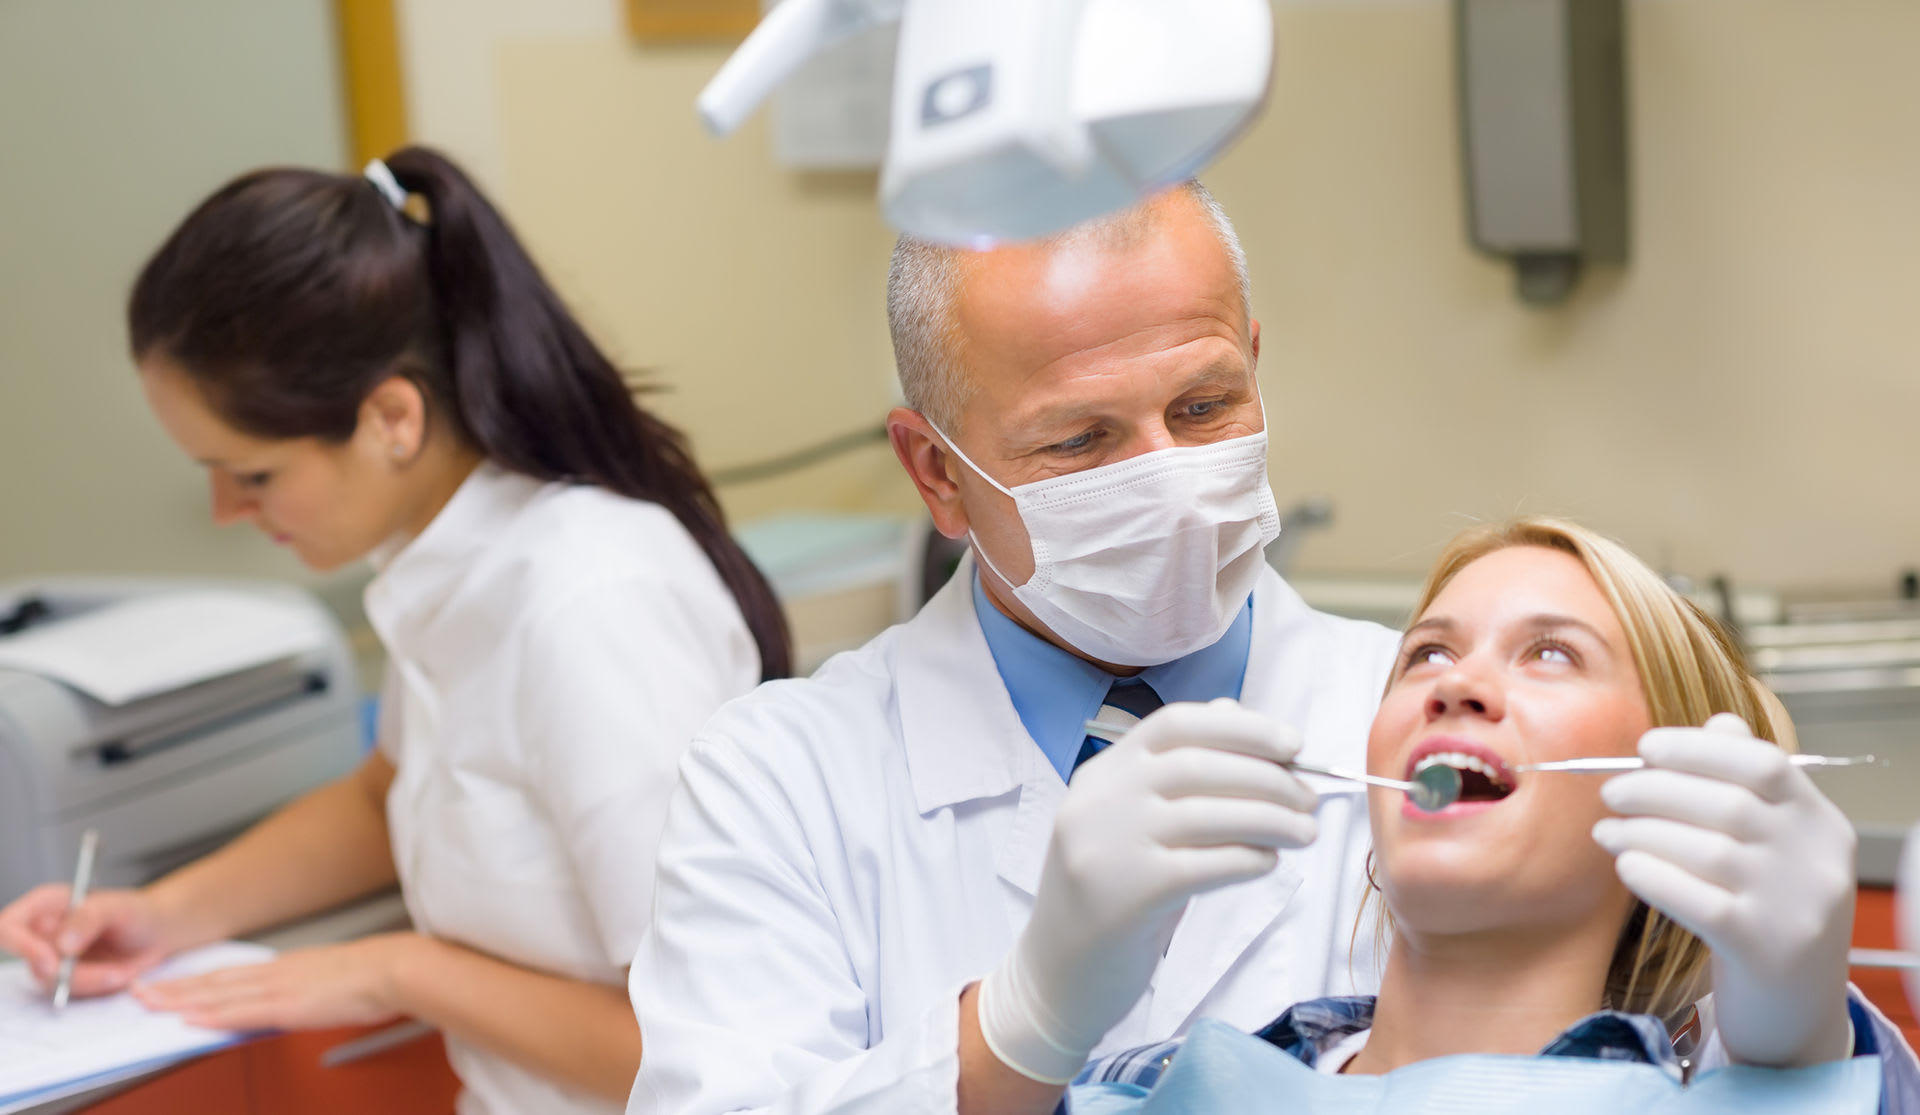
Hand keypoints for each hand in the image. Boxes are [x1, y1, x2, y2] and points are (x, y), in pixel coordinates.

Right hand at [0, 885, 173, 997]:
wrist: (156, 935)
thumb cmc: (135, 912)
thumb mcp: (118, 907)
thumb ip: (89, 918)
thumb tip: (61, 944)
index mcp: (45, 905)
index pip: (8, 926)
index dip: (21, 946)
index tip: (51, 962)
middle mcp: (40, 933)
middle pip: (31, 961)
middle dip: (66, 973)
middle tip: (108, 974)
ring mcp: (50, 959)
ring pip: (51, 982)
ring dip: (89, 981)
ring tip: (121, 972)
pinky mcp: (64, 980)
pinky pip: (69, 993)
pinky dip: (95, 988)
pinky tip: (118, 976)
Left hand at [134, 933, 417, 1031]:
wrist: (398, 968)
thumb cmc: (380, 977)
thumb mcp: (338, 983)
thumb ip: (313, 992)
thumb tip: (303, 1005)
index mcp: (291, 968)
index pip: (234, 975)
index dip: (199, 980)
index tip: (174, 984)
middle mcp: (279, 973)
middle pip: (216, 981)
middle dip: (176, 987)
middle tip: (141, 991)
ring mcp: (282, 987)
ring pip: (220, 993)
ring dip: (181, 998)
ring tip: (149, 1003)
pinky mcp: (289, 1004)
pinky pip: (241, 1011)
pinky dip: (212, 1014)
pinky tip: (189, 1019)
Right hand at [977, 699, 1317, 1082]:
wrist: (1057, 975)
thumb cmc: (1109, 895)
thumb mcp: (1133, 824)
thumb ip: (1176, 774)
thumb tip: (1235, 716)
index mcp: (1101, 773)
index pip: (1176, 724)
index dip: (1243, 728)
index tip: (1294, 745)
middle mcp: (1099, 799)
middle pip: (1199, 765)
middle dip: (1269, 777)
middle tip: (1310, 797)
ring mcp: (1110, 844)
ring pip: (1209, 814)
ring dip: (1272, 819)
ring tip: (1305, 832)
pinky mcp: (1129, 893)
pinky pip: (1208, 865)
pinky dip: (1249, 859)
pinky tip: (1268, 863)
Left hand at [1592, 713, 1856, 1066]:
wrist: (1795, 1011)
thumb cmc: (1766, 912)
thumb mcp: (1772, 847)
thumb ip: (1746, 784)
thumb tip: (1713, 722)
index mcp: (1821, 824)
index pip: (1763, 763)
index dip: (1696, 748)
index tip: (1645, 747)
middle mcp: (1817, 861)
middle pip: (1727, 804)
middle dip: (1654, 789)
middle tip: (1611, 794)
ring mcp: (1796, 907)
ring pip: (1707, 850)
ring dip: (1641, 833)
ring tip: (1606, 832)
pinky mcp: (1764, 949)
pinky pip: (1699, 901)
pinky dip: (1652, 875)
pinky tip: (1625, 866)